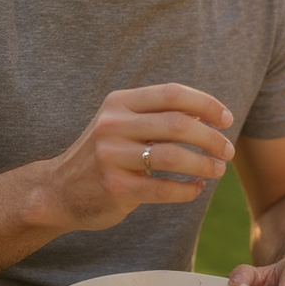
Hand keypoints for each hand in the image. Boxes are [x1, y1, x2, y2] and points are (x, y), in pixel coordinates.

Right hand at [46, 83, 233, 232]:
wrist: (56, 191)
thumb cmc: (103, 155)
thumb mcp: (122, 125)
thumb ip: (158, 116)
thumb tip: (208, 115)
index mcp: (119, 103)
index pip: (172, 94)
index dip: (206, 104)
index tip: (227, 119)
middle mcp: (112, 125)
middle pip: (178, 124)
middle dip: (211, 138)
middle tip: (228, 151)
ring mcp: (111, 156)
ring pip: (173, 156)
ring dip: (204, 164)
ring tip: (218, 170)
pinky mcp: (114, 187)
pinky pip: (163, 188)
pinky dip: (186, 190)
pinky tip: (195, 189)